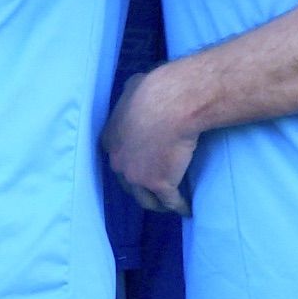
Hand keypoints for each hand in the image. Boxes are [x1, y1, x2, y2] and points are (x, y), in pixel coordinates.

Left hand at [102, 64, 201, 213]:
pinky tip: (187, 210)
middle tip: (153, 188)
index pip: (117, 159)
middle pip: (127, 183)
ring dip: (156, 203)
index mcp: (110, 139)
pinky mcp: (159, 185)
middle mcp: (118, 162)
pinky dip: (179, 207)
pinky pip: (170, 202)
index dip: (128, 164)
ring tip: (168, 204)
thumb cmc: (156, 89)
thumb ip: (131, 98)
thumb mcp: (134, 88)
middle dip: (139, 187)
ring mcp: (136, 177)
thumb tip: (135, 91)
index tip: (140, 167)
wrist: (173, 103)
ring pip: (145, 199)